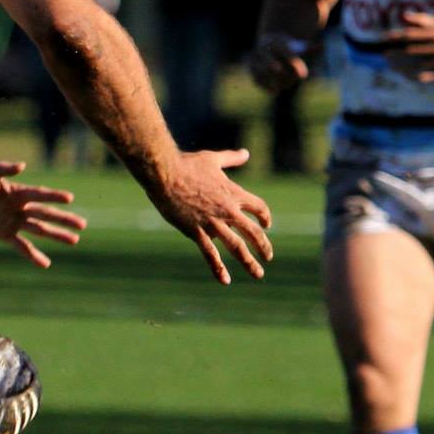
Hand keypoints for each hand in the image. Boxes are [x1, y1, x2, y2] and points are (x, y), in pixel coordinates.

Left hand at [0, 160, 87, 268]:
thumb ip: (2, 169)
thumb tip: (22, 166)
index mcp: (16, 191)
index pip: (39, 194)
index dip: (53, 196)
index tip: (69, 199)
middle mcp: (19, 207)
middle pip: (46, 214)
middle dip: (64, 219)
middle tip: (82, 225)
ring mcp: (13, 221)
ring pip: (39, 229)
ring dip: (57, 235)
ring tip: (74, 241)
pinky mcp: (4, 234)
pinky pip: (21, 246)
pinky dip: (33, 255)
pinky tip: (46, 263)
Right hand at [148, 147, 273, 284]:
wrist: (165, 174)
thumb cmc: (187, 164)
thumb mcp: (213, 159)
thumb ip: (231, 158)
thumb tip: (246, 153)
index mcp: (233, 193)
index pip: (258, 208)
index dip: (265, 217)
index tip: (267, 226)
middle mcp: (228, 210)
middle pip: (253, 232)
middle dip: (264, 246)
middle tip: (268, 257)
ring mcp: (213, 223)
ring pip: (237, 246)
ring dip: (249, 262)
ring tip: (258, 274)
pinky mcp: (197, 232)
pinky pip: (210, 254)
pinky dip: (218, 268)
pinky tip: (225, 280)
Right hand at [247, 33, 311, 92]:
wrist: (270, 45)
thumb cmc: (289, 48)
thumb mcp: (299, 46)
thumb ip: (310, 48)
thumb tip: (321, 47)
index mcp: (274, 41)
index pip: (284, 52)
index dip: (293, 63)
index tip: (303, 75)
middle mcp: (262, 49)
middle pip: (272, 65)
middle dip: (285, 75)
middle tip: (296, 80)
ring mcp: (255, 59)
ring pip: (263, 73)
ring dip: (275, 81)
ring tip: (285, 85)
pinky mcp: (251, 69)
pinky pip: (256, 79)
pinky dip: (265, 86)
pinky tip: (275, 90)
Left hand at [381, 12, 433, 82]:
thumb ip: (423, 20)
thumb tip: (404, 17)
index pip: (411, 34)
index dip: (395, 36)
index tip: (383, 39)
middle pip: (410, 51)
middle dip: (395, 53)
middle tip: (384, 55)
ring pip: (416, 66)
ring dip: (402, 67)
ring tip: (392, 66)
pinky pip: (426, 77)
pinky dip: (414, 76)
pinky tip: (406, 75)